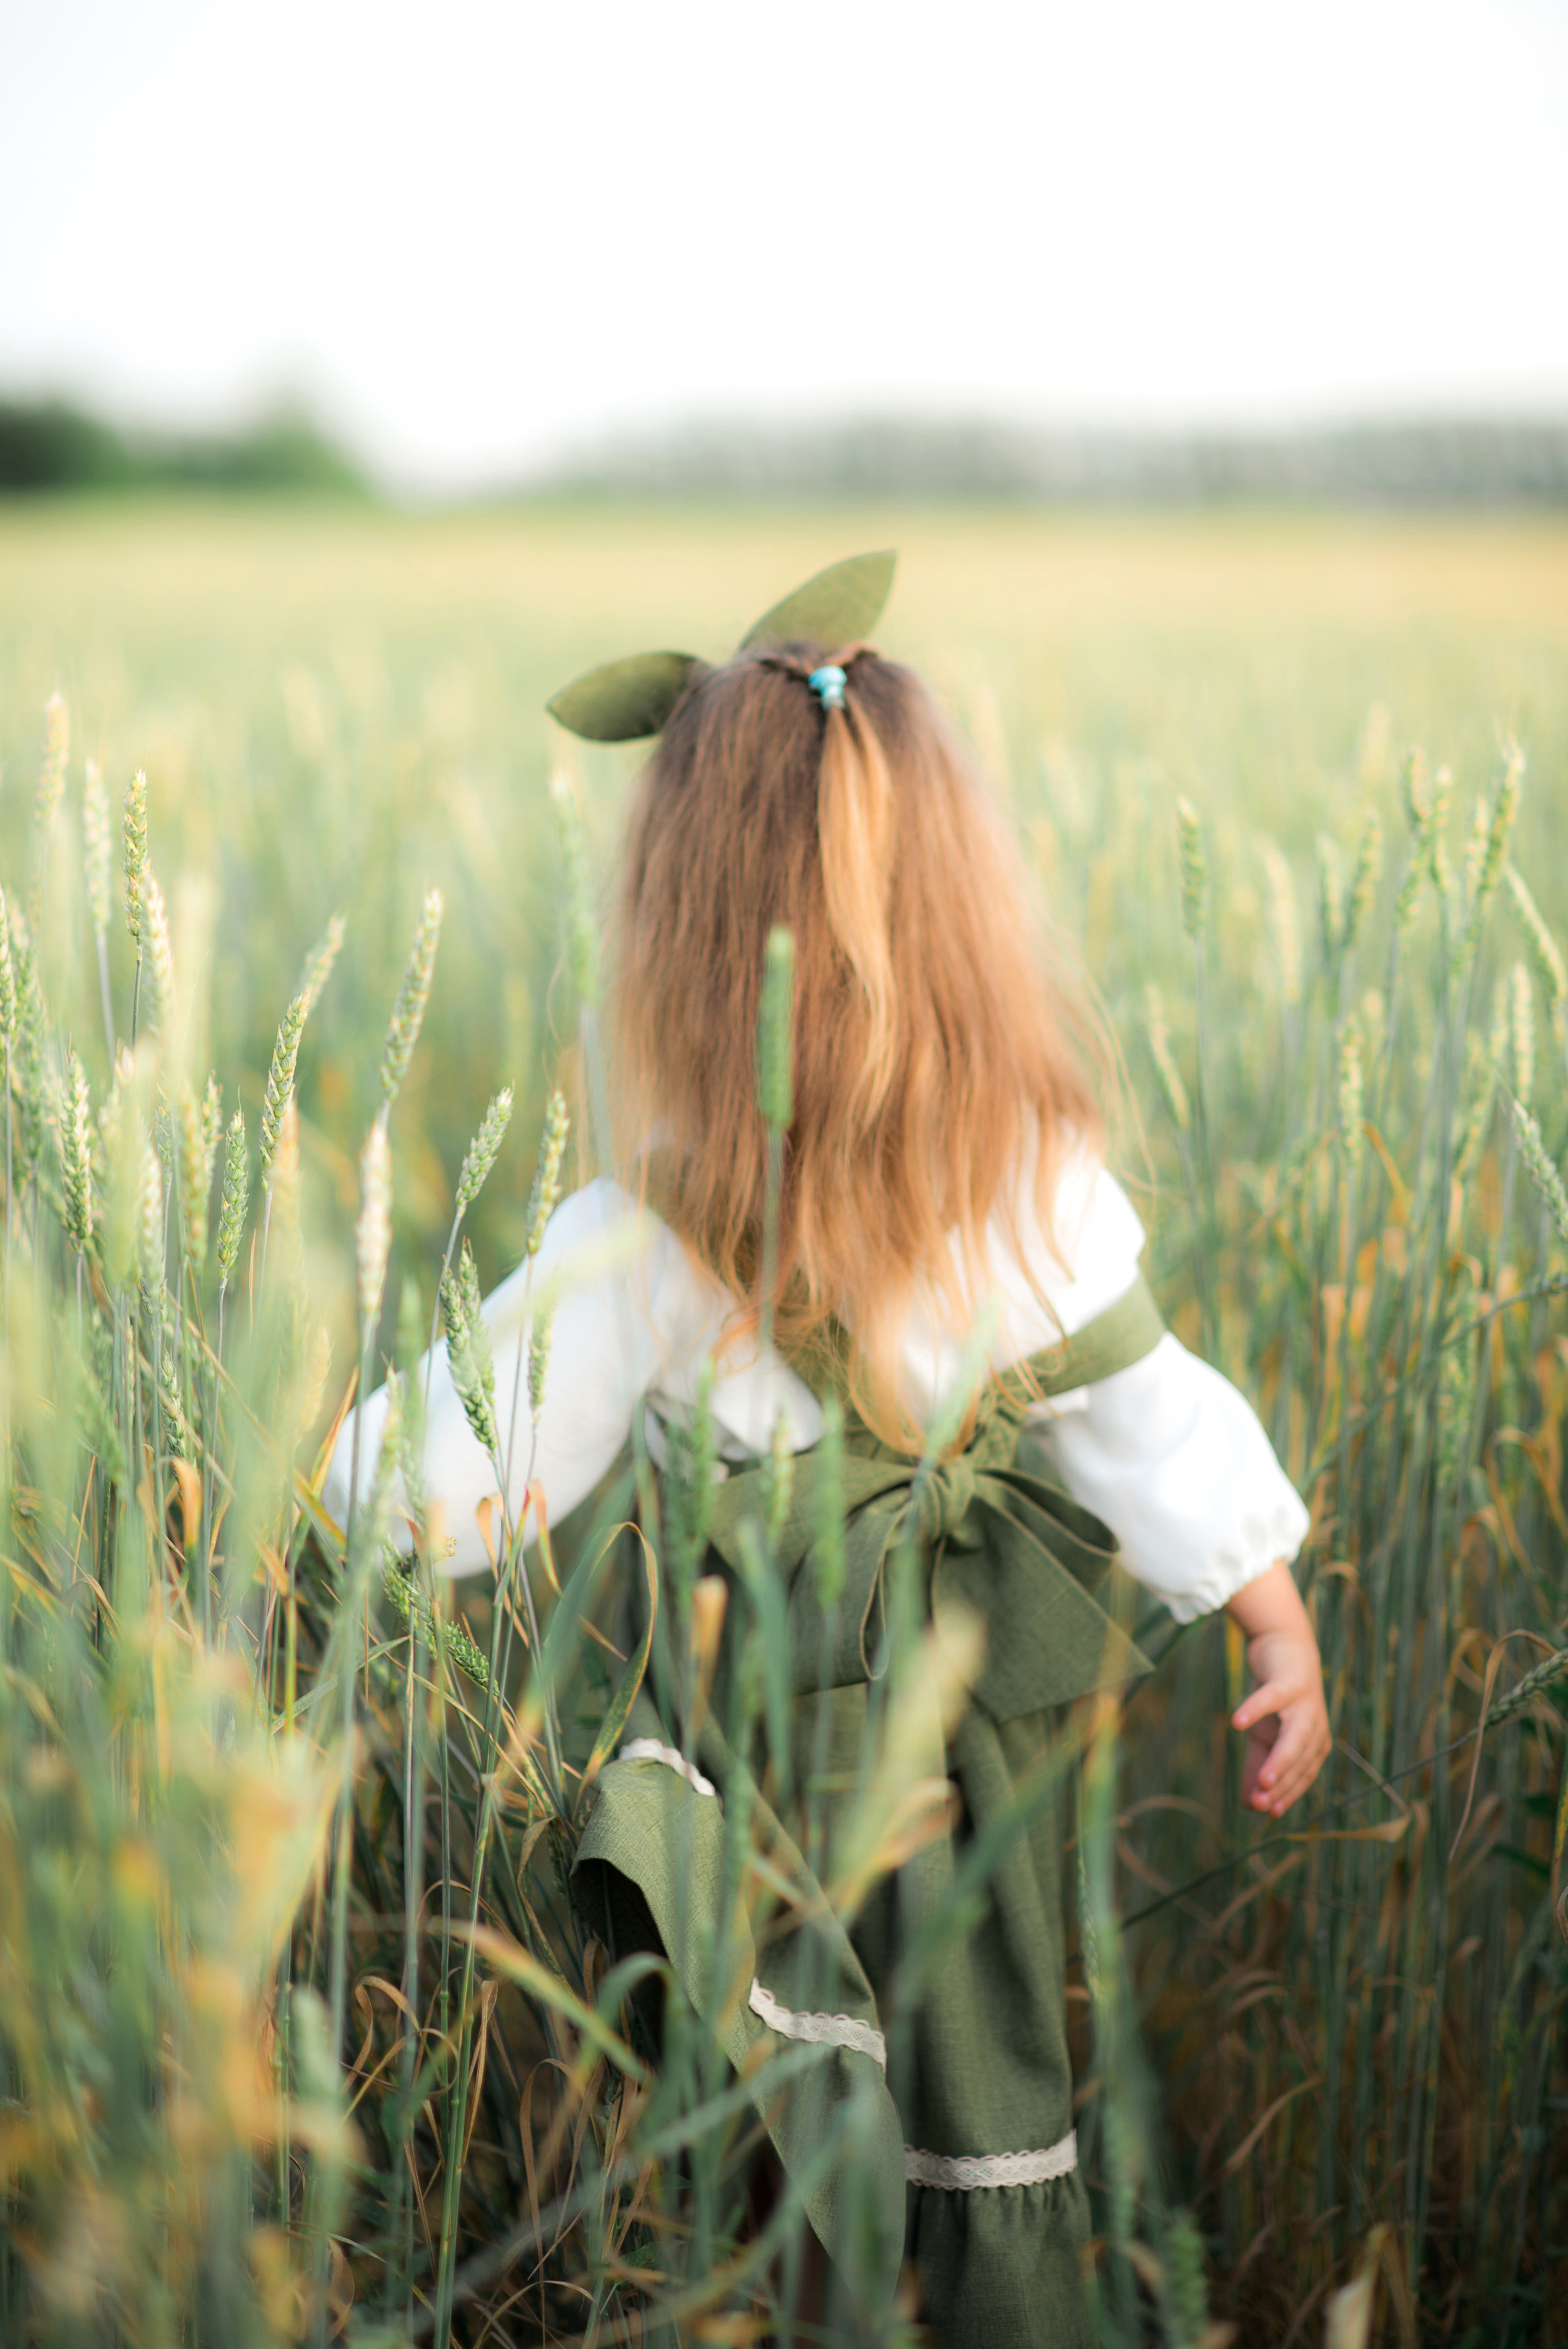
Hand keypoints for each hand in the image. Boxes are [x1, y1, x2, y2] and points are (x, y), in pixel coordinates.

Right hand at [1226, 1563, 1331, 1817]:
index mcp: (1313, 1745)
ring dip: (1280, 1760)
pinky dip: (1256, 1710)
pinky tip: (1236, 1723)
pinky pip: (1272, 1698)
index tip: (1267, 1813)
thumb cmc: (1278, 1698)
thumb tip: (1249, 1805)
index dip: (1287, 1795)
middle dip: (1283, 1785)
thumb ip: (1258, 1768)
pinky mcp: (1289, 1681)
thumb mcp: (1265, 1736)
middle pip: (1302, 1761)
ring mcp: (1305, 1704)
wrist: (1284, 1646)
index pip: (1302, 1776)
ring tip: (1262, 1781)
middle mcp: (1315, 1727)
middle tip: (1260, 1805)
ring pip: (1295, 1737)